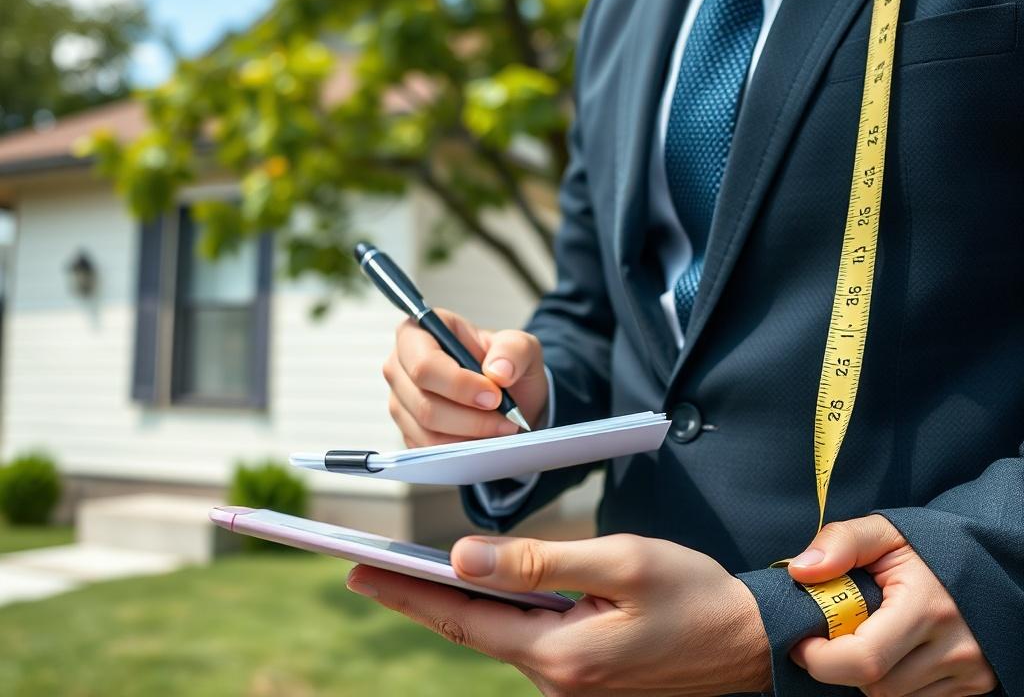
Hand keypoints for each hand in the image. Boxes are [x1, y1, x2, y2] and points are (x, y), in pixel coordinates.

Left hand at [346, 534, 771, 695]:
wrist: (752, 643)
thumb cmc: (694, 595)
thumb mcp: (621, 563)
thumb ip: (541, 561)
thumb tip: (464, 557)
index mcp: (561, 654)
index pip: (463, 619)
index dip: (407, 592)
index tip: (358, 571)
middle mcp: (557, 681)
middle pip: (472, 631)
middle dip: (417, 598)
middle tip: (364, 571)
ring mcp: (571, 686)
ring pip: (499, 636)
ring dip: (460, 605)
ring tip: (411, 573)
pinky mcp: (585, 679)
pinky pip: (529, 642)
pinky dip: (500, 614)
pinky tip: (486, 590)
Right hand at [383, 308, 548, 446]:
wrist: (506, 398)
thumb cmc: (505, 365)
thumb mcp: (521, 347)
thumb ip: (513, 350)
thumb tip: (498, 372)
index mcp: (419, 332)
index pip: (424, 364)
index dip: (458, 385)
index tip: (494, 396)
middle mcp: (400, 366)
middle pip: (424, 403)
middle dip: (471, 418)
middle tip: (506, 418)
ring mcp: (400, 401)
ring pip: (427, 431)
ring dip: (470, 436)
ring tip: (502, 428)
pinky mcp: (407, 430)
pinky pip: (429, 449)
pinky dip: (462, 449)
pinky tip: (484, 440)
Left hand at [787, 515, 997, 695]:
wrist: (982, 560)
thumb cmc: (923, 546)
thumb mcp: (880, 531)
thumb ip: (839, 543)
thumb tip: (801, 571)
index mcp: (926, 606)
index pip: (864, 659)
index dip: (821, 659)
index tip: (803, 642)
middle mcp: (955, 646)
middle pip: (875, 685)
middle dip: (844, 663)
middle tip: (834, 634)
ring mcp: (969, 669)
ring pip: (894, 696)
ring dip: (871, 673)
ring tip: (871, 634)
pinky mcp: (976, 683)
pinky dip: (896, 679)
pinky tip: (895, 649)